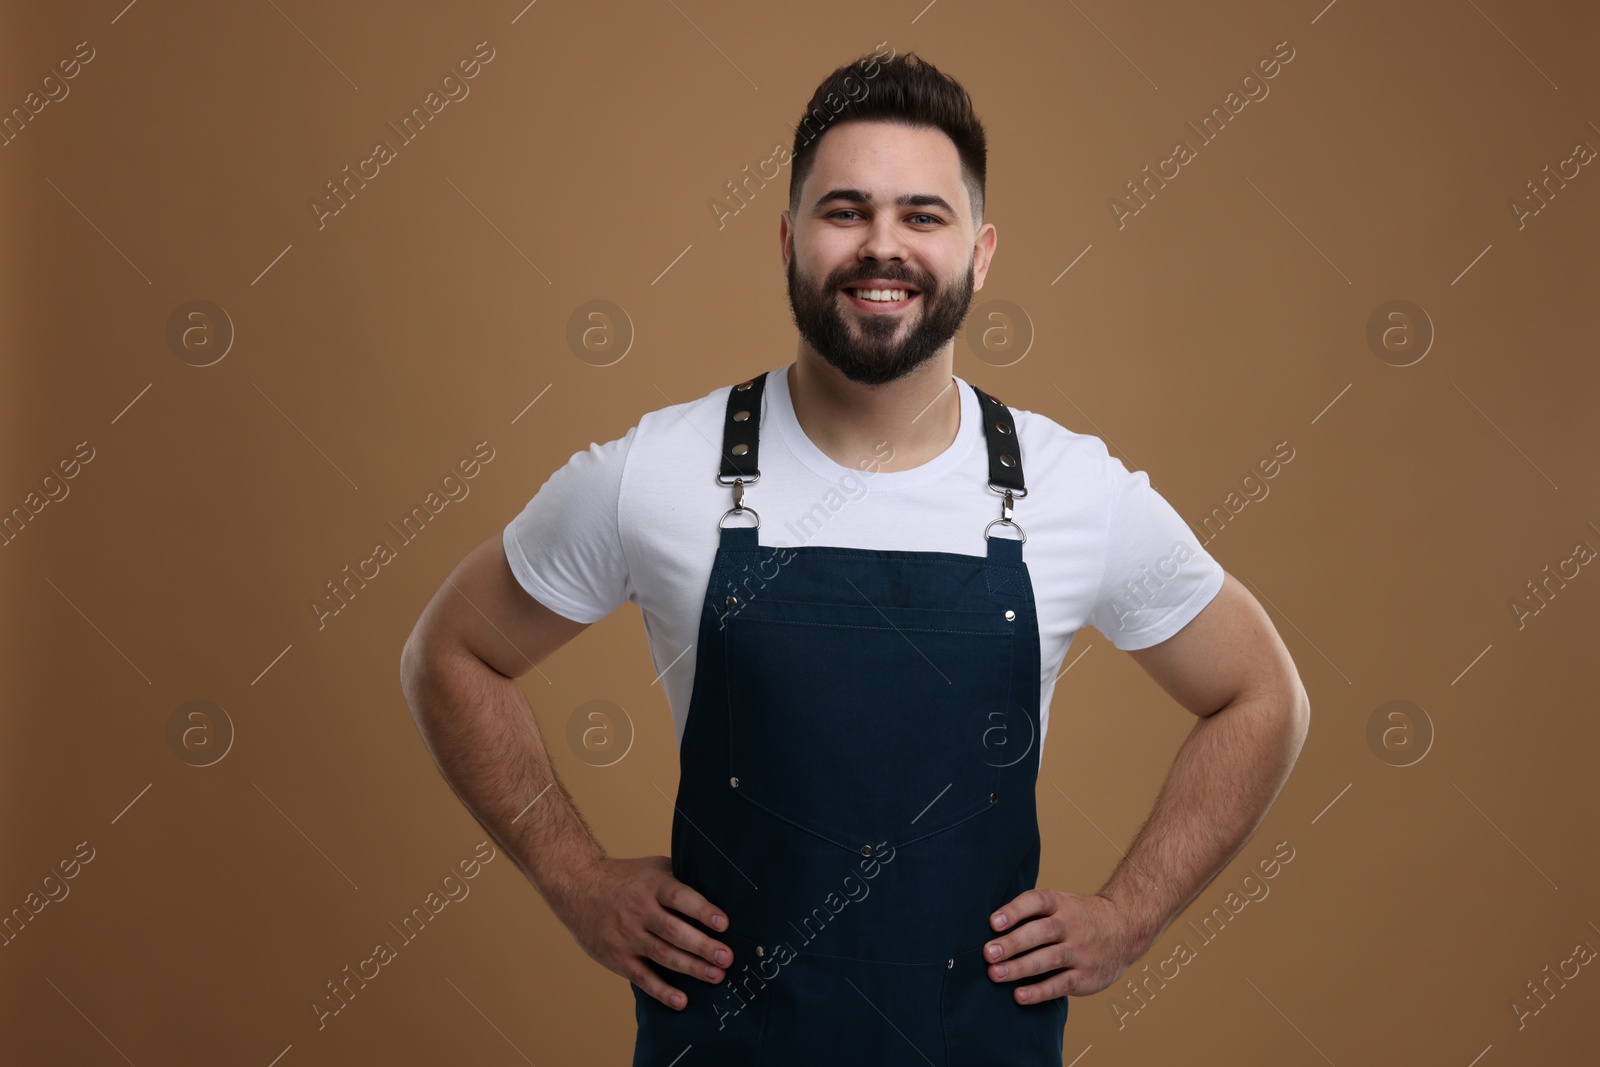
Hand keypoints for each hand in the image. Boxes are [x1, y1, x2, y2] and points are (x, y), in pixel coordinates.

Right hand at [551, 855, 732, 1010]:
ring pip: (663, 955)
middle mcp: (640, 911)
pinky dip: (662, 991)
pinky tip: (681, 1001)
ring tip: (717, 976)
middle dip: (702, 946)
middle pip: (674, 931)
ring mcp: (628, 936)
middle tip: (727, 957)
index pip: (679, 898)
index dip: (702, 910)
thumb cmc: (625, 877)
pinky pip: (642, 977)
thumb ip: (681, 876)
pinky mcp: (618, 957)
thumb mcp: (653, 867)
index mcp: (652, 886)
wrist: (577, 887)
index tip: (723, 923)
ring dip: (692, 968)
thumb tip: (719, 885)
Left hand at [983, 889, 1141, 1001]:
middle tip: (987, 953)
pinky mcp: (1086, 976)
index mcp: (1061, 904)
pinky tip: (1019, 995)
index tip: (993, 922)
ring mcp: (1080, 951)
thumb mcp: (1060, 904)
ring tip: (995, 974)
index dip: (1014, 911)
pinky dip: (1039, 991)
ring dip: (1020, 968)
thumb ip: (1031, 913)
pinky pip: (1061, 984)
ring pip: (1049, 959)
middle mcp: (1071, 925)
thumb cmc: (1078, 917)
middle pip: (1040, 932)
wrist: (1126, 928)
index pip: (1036, 902)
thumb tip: (990, 927)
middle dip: (1012, 943)